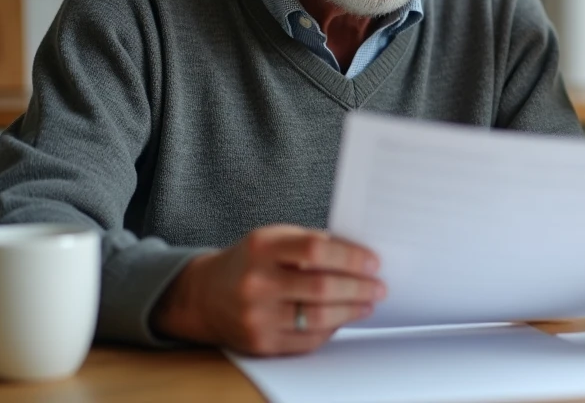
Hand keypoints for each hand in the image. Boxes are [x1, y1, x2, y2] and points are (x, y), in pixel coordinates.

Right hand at [152, 225, 385, 355]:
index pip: (315, 250)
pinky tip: (344, 318)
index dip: (350, 257)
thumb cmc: (251, 261)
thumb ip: (311, 244)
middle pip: (321, 287)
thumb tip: (361, 257)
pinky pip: (307, 339)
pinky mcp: (260, 344)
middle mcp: (256, 283)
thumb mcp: (274, 239)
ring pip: (318, 317)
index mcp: (262, 248)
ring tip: (369, 302)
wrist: (205, 295)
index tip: (373, 262)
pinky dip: (331, 328)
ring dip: (351, 310)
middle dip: (358, 287)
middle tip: (380, 286)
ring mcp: (256, 317)